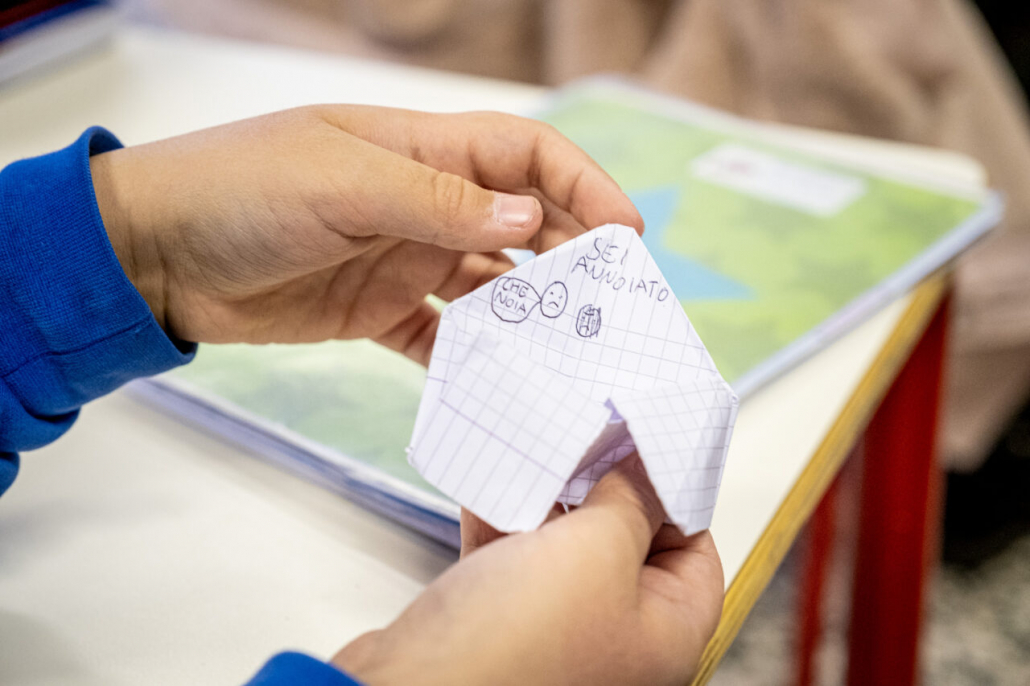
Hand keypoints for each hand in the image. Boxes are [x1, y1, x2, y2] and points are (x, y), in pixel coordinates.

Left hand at [89, 106, 641, 363]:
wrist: (157, 254)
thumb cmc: (240, 190)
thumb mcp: (342, 183)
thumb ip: (437, 202)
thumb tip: (528, 215)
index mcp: (423, 150)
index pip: (526, 155)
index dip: (582, 185)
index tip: (623, 233)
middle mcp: (426, 203)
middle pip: (524, 223)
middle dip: (572, 257)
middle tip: (612, 307)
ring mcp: (405, 259)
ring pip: (491, 285)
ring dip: (531, 314)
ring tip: (571, 353)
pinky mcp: (379, 311)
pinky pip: (444, 335)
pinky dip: (474, 356)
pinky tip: (503, 382)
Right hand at [332, 456, 724, 684]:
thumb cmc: (514, 645)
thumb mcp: (597, 551)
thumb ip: (630, 502)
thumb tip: (646, 468)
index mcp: (663, 637)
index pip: (696, 556)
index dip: (676, 498)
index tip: (649, 448)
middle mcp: (616, 643)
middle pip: (627, 549)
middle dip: (605, 493)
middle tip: (591, 441)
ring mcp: (557, 638)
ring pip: (565, 553)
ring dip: (548, 505)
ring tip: (539, 456)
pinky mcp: (500, 632)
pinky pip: (512, 566)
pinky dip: (502, 528)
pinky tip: (487, 493)